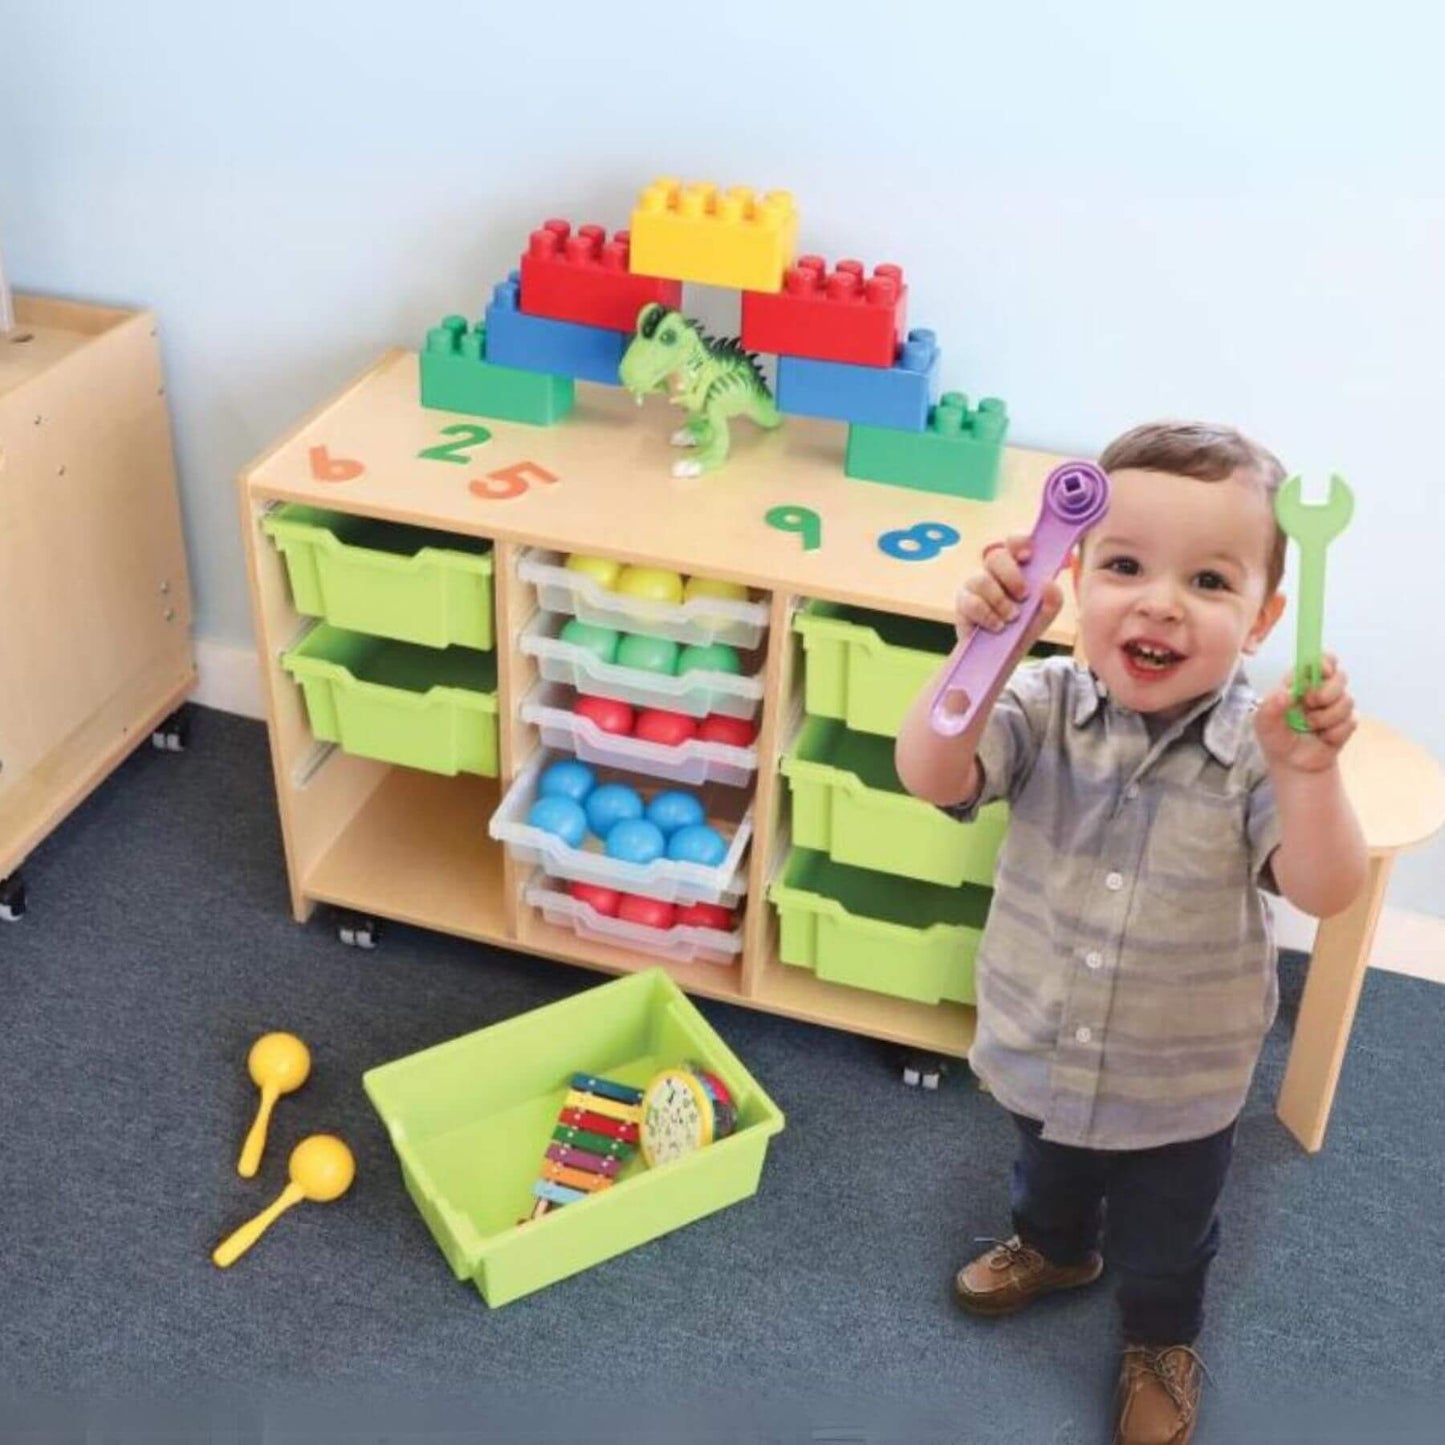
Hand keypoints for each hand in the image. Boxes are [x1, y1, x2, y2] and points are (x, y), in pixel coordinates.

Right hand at [955, 535, 1063, 649]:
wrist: (1001, 657)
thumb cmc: (1022, 629)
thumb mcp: (1043, 616)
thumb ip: (1052, 601)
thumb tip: (1049, 583)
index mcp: (1014, 567)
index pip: (1013, 543)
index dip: (1019, 542)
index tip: (1028, 557)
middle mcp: (992, 572)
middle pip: (995, 556)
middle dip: (1011, 576)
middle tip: (1023, 596)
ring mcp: (974, 586)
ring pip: (982, 579)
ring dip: (1000, 600)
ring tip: (1011, 618)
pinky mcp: (962, 604)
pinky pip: (972, 602)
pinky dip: (988, 615)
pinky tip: (997, 626)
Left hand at [1254, 653, 1357, 772]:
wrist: (1293, 764)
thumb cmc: (1276, 737)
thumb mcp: (1263, 722)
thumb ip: (1270, 706)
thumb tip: (1287, 694)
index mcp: (1301, 682)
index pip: (1320, 660)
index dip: (1325, 661)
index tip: (1322, 671)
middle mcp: (1321, 690)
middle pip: (1340, 676)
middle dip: (1326, 692)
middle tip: (1310, 704)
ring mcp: (1336, 706)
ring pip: (1347, 700)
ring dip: (1326, 717)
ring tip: (1310, 726)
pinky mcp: (1347, 723)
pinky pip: (1351, 722)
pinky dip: (1334, 733)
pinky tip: (1323, 737)